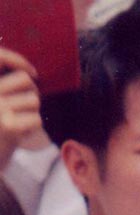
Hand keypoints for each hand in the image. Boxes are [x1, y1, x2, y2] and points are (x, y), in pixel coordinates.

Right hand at [0, 47, 42, 169]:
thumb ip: (5, 89)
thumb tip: (30, 74)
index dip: (17, 60)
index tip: (32, 73)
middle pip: (25, 80)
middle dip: (32, 92)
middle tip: (26, 107)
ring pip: (34, 100)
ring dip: (32, 112)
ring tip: (20, 122)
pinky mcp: (9, 126)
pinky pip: (36, 119)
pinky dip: (34, 127)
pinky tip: (21, 133)